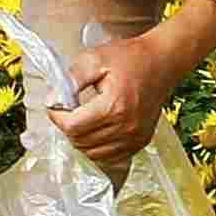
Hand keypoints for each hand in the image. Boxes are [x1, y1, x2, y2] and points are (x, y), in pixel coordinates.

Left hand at [52, 5, 215, 177]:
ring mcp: (134, 138)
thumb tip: (53, 99)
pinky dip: (96, 147)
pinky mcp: (140, 142)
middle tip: (68, 109)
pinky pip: (109, 157)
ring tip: (82, 118)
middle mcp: (125, 127)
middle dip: (68, 126)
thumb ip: (71, 79)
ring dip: (81, 138)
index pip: (72, 126)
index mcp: (114, 106)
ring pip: (92, 153)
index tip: (56, 104)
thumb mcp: (95, 59)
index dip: (57, 116)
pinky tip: (96, 130)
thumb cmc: (130, 58)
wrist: (162, 62)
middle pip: (80, 141)